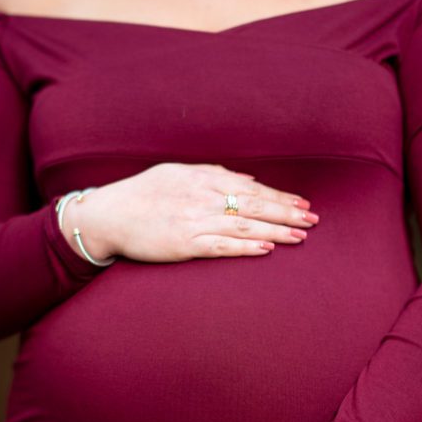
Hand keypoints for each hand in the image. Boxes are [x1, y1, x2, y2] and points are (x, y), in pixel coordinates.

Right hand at [64, 163, 318, 262]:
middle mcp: (203, 198)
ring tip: (300, 236)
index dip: (279, 196)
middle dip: (287, 213)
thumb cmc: (142, 194)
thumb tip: (246, 180)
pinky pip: (221, 246)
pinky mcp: (185, 244)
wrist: (108, 215)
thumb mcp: (178, 173)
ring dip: (275, 230)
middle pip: (255, 205)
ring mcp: (195, 221)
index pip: (251, 188)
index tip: (302, 203)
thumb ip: (213, 174)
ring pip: (244, 225)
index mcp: (203, 179)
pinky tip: (266, 248)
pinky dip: (245, 246)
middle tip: (312, 220)